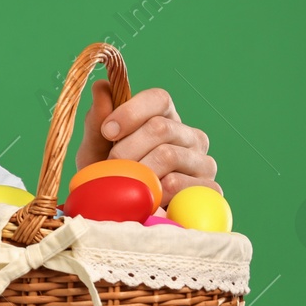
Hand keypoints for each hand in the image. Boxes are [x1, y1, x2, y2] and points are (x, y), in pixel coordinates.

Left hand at [76, 80, 219, 204]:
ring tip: (125, 185)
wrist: (124, 219)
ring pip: (168, 156)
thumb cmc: (111, 177)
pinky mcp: (210, 189)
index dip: (131, 111)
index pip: (159, 98)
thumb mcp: (95, 150)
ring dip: (136, 173)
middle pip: (160, 128)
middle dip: (126, 149)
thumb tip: (101, 87)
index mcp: (166, 118)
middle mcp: (190, 136)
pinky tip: (146, 200)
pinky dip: (154, 193)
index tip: (107, 131)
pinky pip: (178, 185)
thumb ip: (98, 121)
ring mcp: (204, 162)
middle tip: (111, 168)